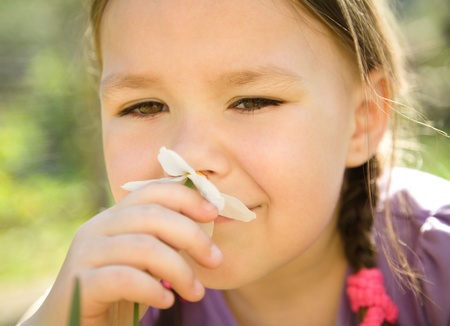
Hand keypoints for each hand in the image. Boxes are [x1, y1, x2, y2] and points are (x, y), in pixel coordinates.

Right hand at [20, 182, 221, 325]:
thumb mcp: (143, 261)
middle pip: (152, 215)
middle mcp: (96, 228)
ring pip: (143, 247)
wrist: (70, 325)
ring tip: (196, 292)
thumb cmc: (116, 292)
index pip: (151, 191)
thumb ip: (162, 240)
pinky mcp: (79, 284)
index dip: (186, 197)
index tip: (213, 212)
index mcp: (113, 217)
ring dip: (179, 270)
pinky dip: (153, 289)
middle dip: (191, 235)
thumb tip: (205, 222)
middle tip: (216, 260)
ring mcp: (85, 254)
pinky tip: (167, 302)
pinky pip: (124, 278)